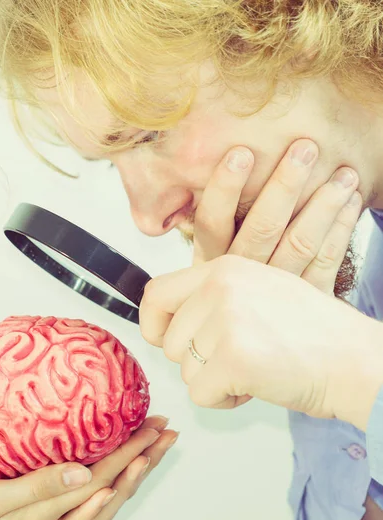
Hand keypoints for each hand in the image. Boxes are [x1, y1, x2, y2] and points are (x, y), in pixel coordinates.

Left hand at [140, 255, 382, 430]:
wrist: (354, 359)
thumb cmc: (314, 332)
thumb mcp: (260, 290)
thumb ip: (213, 298)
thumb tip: (169, 321)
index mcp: (224, 268)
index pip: (156, 294)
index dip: (153, 324)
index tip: (165, 340)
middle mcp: (220, 288)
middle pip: (168, 342)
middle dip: (195, 362)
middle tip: (234, 360)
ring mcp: (225, 322)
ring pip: (184, 371)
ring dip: (213, 381)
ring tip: (253, 369)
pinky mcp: (233, 359)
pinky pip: (199, 395)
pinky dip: (223, 401)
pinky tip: (255, 386)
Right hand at [193, 139, 361, 295]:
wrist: (250, 332)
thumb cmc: (230, 282)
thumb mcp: (206, 262)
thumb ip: (212, 226)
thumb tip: (212, 169)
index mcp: (211, 263)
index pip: (211, 223)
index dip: (224, 188)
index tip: (241, 153)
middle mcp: (241, 276)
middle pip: (262, 228)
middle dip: (285, 185)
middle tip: (305, 148)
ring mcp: (273, 291)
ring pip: (300, 243)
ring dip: (324, 204)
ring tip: (344, 174)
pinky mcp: (304, 301)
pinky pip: (326, 262)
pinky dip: (341, 230)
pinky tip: (351, 203)